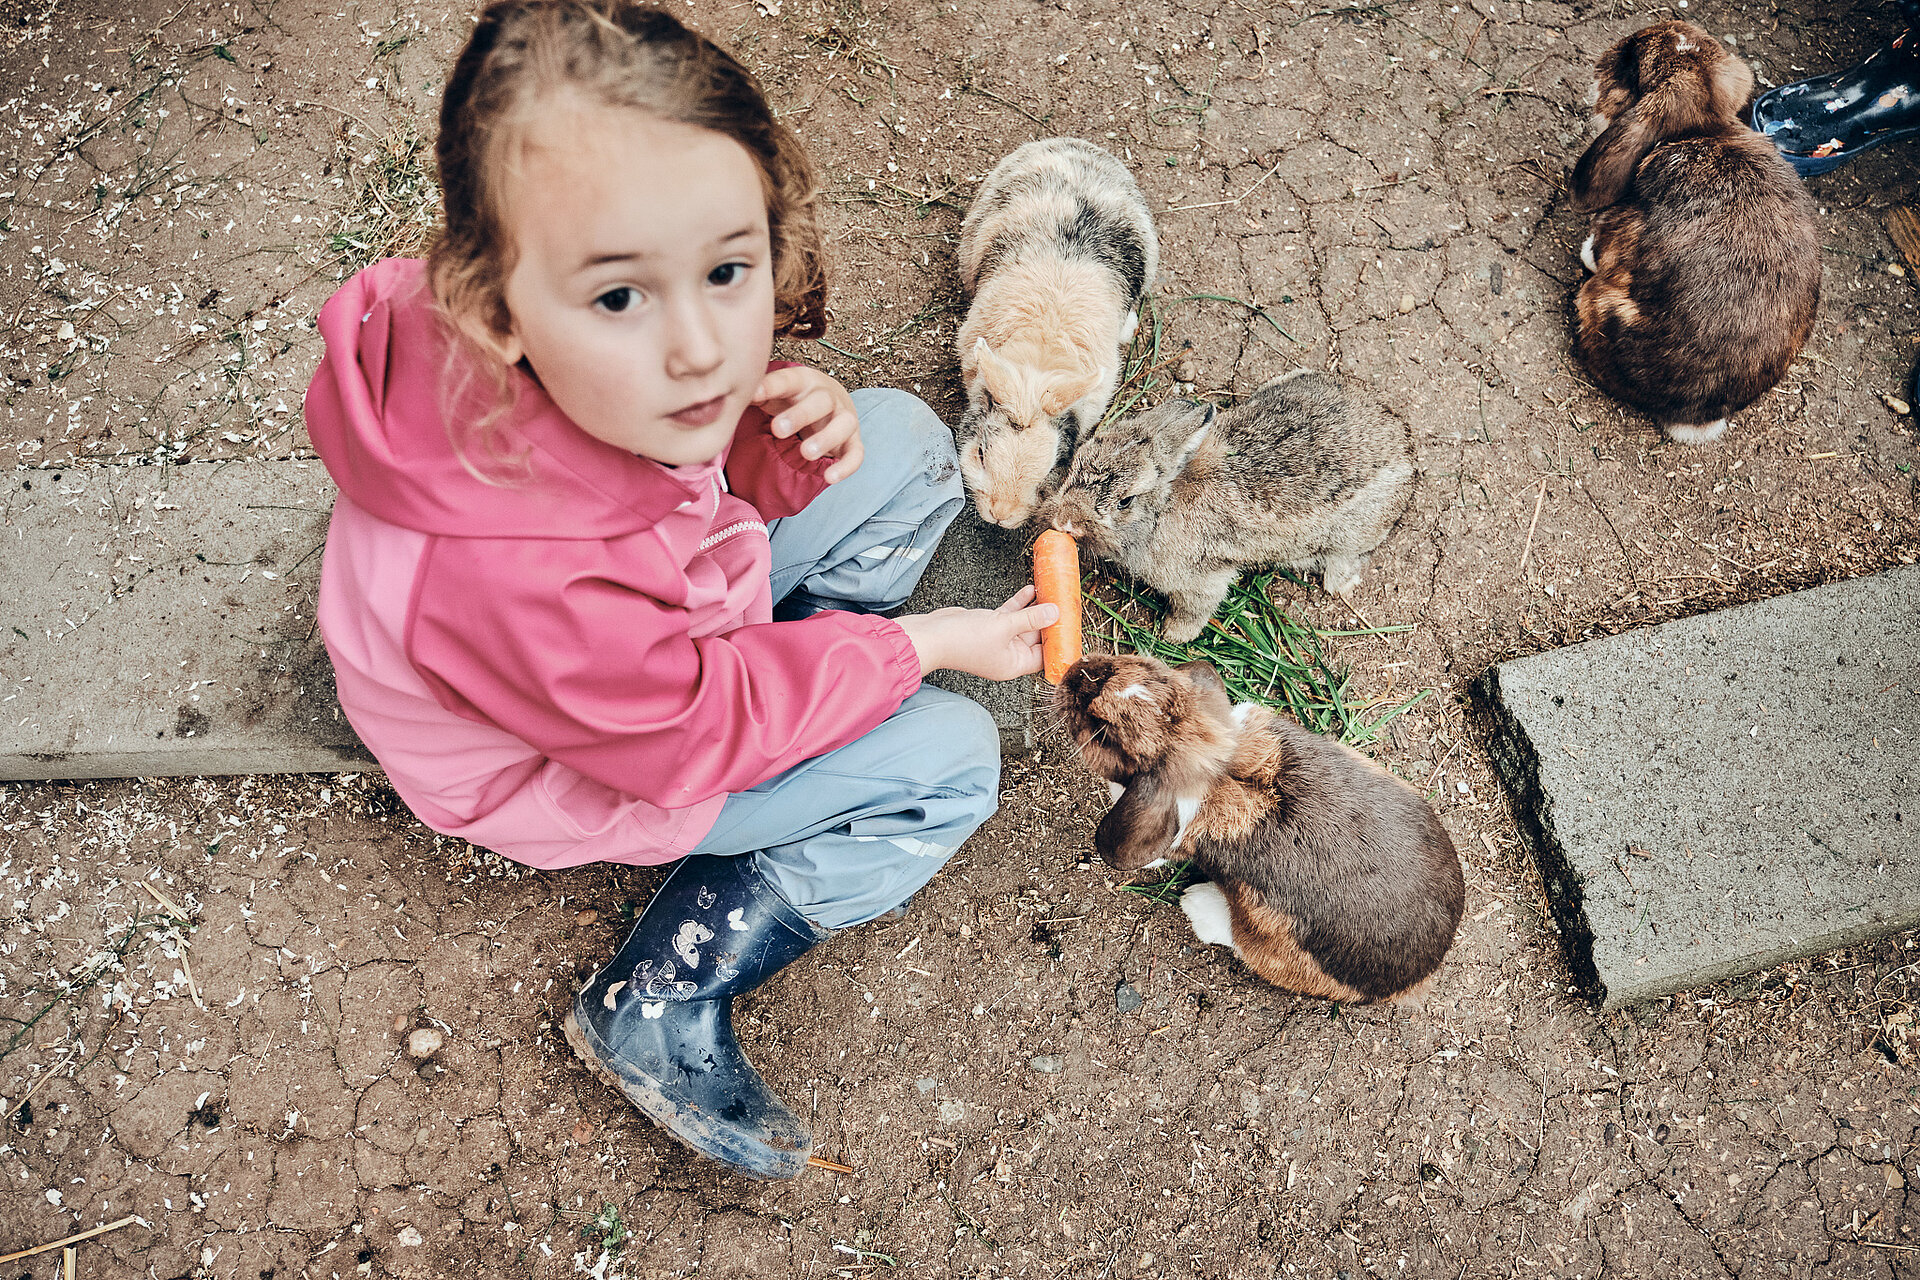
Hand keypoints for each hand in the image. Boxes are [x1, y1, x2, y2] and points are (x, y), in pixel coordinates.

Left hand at [752, 366, 863, 482]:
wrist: (830, 402)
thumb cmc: (794, 399)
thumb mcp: (776, 392)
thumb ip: (758, 393)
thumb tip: (731, 397)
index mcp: (804, 382)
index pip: (789, 380)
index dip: (772, 386)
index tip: (753, 395)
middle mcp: (828, 397)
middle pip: (820, 401)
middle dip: (800, 415)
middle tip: (778, 430)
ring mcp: (844, 418)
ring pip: (843, 424)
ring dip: (826, 438)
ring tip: (806, 454)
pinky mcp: (853, 441)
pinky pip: (856, 453)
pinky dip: (846, 466)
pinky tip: (829, 478)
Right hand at [896, 586, 1058, 680]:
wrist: (930, 635)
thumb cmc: (962, 641)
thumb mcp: (1003, 627)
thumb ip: (1030, 619)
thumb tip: (1055, 612)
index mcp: (1014, 664)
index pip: (1045, 655)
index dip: (1059, 641)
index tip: (1072, 626)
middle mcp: (1008, 655)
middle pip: (1037, 637)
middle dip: (1050, 619)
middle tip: (1065, 602)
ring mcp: (998, 640)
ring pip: (1024, 622)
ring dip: (1037, 607)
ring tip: (1051, 591)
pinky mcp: (989, 626)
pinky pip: (1011, 614)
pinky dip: (1021, 603)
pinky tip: (1031, 589)